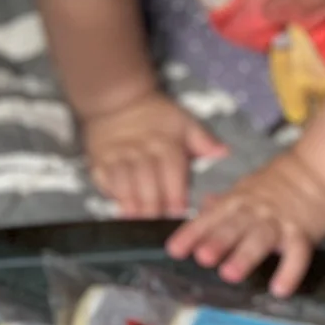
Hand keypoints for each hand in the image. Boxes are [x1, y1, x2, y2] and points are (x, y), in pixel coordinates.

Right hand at [81, 92, 227, 217]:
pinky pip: (104, 179)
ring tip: (137, 220)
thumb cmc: (156, 116)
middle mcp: (141, 150)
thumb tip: (224, 153)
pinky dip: (112, 194)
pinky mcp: (99, 160)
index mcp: (165, 142)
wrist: (118, 101)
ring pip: (124, 182)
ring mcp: (117, 156)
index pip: (171, 170)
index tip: (178, 211)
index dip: (174, 192)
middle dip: (152, 204)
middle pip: (146, 180)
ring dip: (131, 202)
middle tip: (158, 223)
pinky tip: (120, 209)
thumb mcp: (183, 121)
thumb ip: (203, 140)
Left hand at [164, 148, 324, 295]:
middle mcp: (256, 210)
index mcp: (239, 200)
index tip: (174, 250)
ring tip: (230, 274)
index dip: (193, 233)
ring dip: (245, 256)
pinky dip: (290, 271)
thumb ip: (226, 202)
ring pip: (261, 238)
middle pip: (234, 226)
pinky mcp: (304, 232)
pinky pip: (297, 253)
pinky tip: (280, 290)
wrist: (320, 168)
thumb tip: (204, 207)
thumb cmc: (284, 181)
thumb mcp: (249, 187)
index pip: (211, 217)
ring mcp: (280, 221)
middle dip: (218, 241)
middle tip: (202, 258)